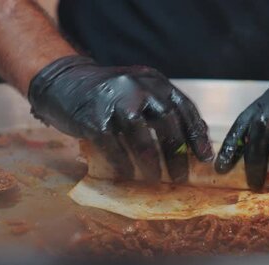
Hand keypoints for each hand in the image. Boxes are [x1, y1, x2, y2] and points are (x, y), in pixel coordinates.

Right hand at [28, 55, 212, 181]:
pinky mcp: (92, 117)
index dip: (197, 135)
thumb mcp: (140, 92)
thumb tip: (197, 139)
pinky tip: (128, 175)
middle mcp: (137, 87)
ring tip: (157, 179)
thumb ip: (164, 109)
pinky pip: (113, 146)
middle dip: (177, 154)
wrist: (63, 81)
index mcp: (154, 81)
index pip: (184, 108)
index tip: (206, 158)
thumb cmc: (108, 95)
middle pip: (167, 123)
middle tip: (182, 176)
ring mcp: (114, 101)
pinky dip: (123, 163)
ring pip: (141, 137)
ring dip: (152, 162)